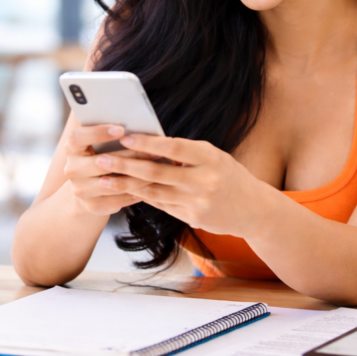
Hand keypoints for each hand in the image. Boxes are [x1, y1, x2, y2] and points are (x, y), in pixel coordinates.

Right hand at [62, 124, 151, 215]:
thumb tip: (139, 124)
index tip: (121, 129)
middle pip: (101, 163)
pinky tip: (153, 185)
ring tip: (158, 168)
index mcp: (72, 149)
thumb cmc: (100, 157)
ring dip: (139, 176)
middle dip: (130, 156)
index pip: (77, 138)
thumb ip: (111, 135)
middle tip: (155, 151)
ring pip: (113, 183)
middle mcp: (72, 170)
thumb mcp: (99, 144)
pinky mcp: (92, 205)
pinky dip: (137, 192)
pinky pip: (119, 199)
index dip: (98, 133)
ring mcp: (80, 190)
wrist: (87, 189)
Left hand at [94, 135, 276, 236]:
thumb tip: (150, 144)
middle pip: (157, 171)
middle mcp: (204, 180)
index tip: (124, 136)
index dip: (147, 142)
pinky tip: (124, 191)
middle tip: (102, 159)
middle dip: (126, 165)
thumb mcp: (214, 157)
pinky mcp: (193, 218)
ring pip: (154, 191)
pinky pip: (161, 205)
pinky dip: (143, 196)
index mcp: (210, 157)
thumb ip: (186, 153)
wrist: (254, 210)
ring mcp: (198, 202)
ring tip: (104, 179)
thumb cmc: (230, 176)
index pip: (173, 147)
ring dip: (126, 185)